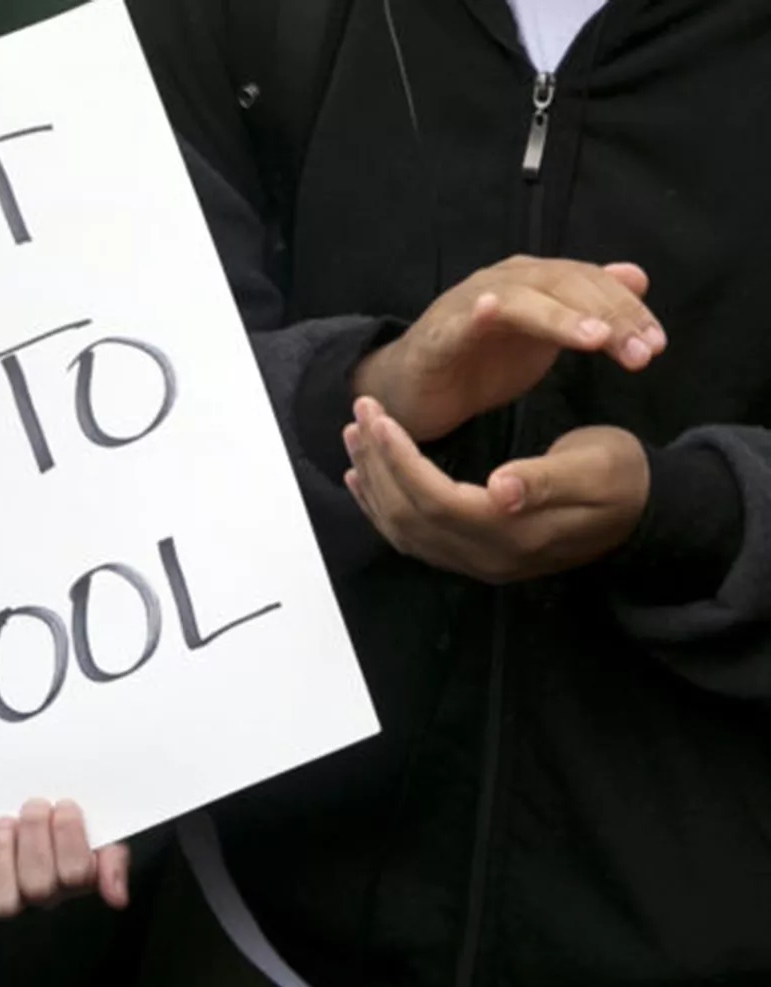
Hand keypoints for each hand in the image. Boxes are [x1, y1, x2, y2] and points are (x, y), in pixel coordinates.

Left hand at [0, 799, 130, 933]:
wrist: (17, 833)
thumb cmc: (59, 837)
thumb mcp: (96, 839)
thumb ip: (112, 859)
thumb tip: (116, 896)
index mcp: (74, 881)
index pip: (76, 873)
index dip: (69, 836)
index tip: (64, 807)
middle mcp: (41, 898)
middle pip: (38, 885)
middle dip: (35, 836)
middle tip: (33, 808)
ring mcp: (8, 905)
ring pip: (3, 900)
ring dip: (2, 855)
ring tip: (6, 825)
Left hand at [344, 398, 649, 584]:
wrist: (644, 511)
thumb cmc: (622, 477)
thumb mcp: (595, 467)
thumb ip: (546, 480)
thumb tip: (500, 489)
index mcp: (512, 534)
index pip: (434, 499)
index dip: (399, 459)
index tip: (378, 415)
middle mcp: (486, 557)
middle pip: (409, 516)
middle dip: (377, 464)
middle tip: (360, 412)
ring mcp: (477, 562)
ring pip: (404, 529)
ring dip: (373, 483)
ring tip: (355, 435)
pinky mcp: (474, 556)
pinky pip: (414, 538)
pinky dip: (382, 507)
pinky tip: (364, 478)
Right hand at [354, 257, 661, 443]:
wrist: (413, 391)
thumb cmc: (477, 363)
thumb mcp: (544, 337)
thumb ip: (587, 309)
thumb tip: (637, 276)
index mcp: (534, 282)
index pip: (591, 281)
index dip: (627, 309)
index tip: (656, 344)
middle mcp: (504, 281)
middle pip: (564, 284)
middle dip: (608, 316)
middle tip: (641, 352)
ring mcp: (469, 303)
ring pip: (523, 299)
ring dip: (562, 317)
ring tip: (595, 339)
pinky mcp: (439, 333)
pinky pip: (462, 319)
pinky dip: (478, 310)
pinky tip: (492, 311)